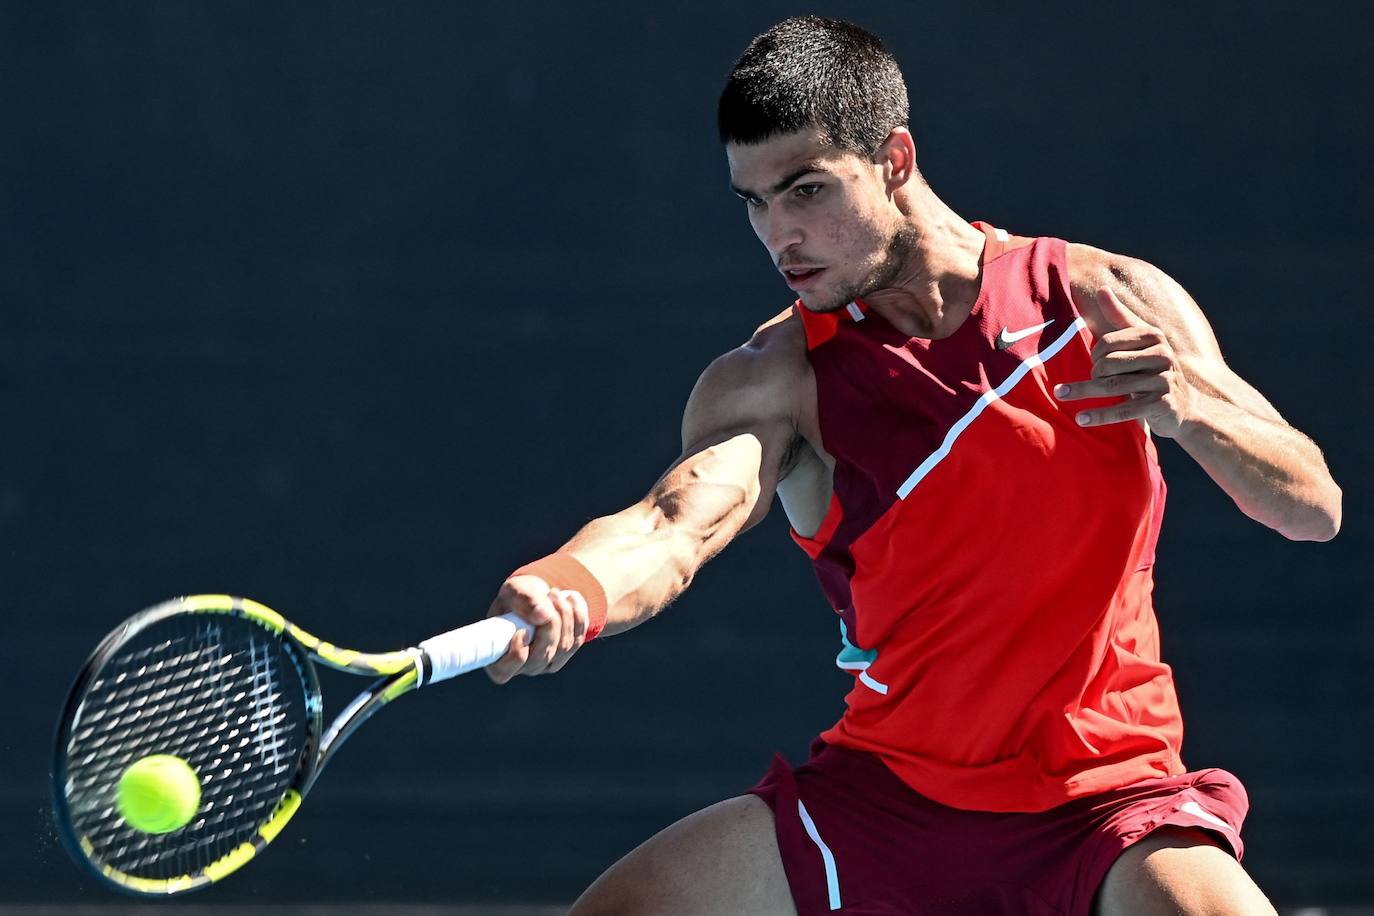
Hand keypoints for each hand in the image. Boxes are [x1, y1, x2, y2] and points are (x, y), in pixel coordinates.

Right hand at [484, 575, 589, 682]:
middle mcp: (522, 665)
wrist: (536, 594)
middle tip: (548, 596)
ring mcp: (545, 663)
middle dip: (549, 625)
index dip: (515, 656)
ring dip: (564, 615)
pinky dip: (578, 617)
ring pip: (563, 647)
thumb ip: (524, 601)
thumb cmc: (517, 595)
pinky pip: (578, 640)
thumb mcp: (514, 590)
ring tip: (554, 593)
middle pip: (541, 657)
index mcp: (497, 655)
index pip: (503, 672)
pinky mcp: (565, 654)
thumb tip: (543, 615)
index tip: (522, 632)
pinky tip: (570, 599)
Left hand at [1054, 287, 1193, 437]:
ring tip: (1061, 394)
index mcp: (1154, 336)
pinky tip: (1081, 419)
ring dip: (1083, 391)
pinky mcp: (1162, 404)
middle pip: (1109, 364)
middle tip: (1090, 381)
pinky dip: (1100, 415)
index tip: (1092, 363)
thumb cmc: (1152, 371)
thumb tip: (1102, 288)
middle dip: (1092, 374)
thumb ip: (1120, 317)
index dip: (1094, 354)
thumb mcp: (1140, 342)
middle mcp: (1163, 355)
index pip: (1108, 341)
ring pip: (1113, 386)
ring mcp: (1164, 380)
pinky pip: (1125, 409)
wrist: (1181, 409)